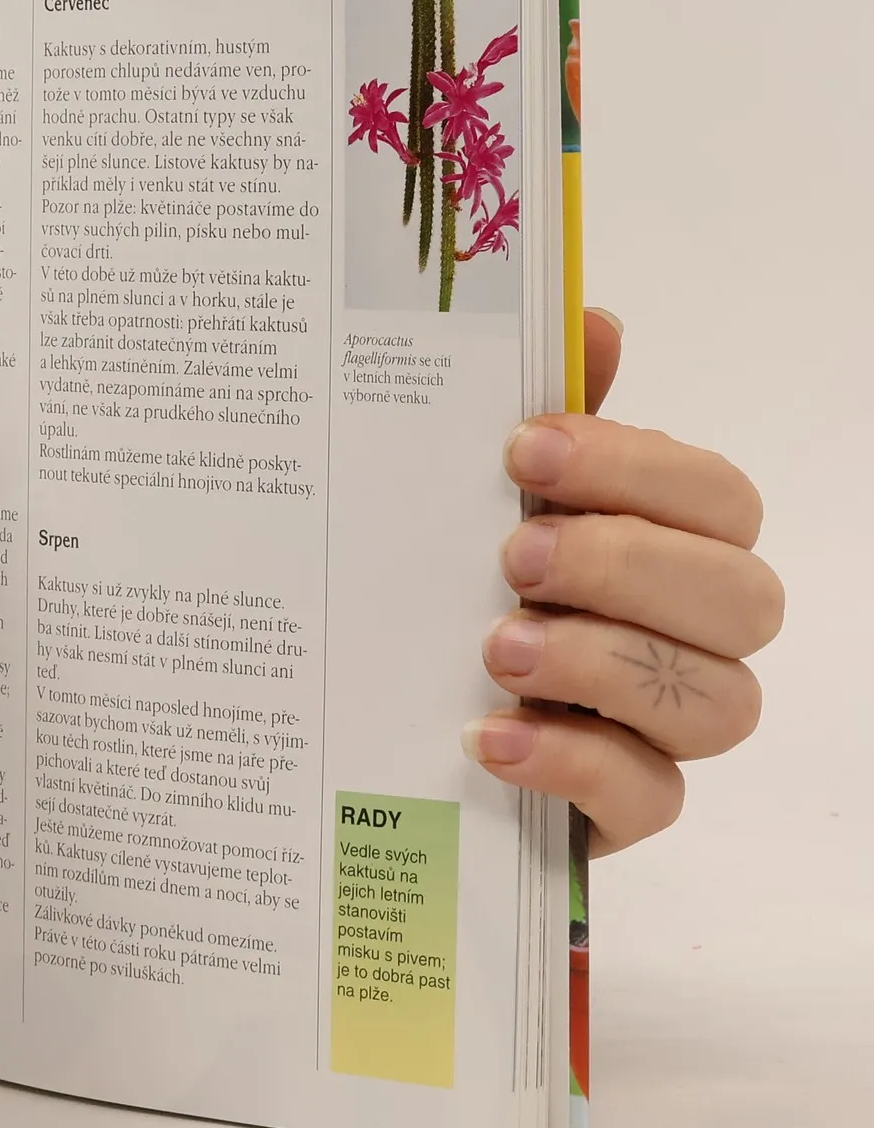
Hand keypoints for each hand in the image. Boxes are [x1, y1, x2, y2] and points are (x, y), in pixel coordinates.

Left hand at [465, 309, 782, 854]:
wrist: (383, 720)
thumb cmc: (454, 591)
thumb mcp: (475, 504)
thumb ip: (548, 427)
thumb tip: (592, 318)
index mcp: (668, 544)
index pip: (716, 498)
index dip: (636, 467)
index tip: (525, 445)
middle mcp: (690, 635)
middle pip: (743, 598)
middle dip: (627, 565)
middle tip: (513, 554)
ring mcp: (666, 729)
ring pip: (719, 703)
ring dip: (603, 664)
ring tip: (493, 648)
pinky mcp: (624, 810)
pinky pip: (650, 798)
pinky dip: (573, 762)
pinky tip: (489, 736)